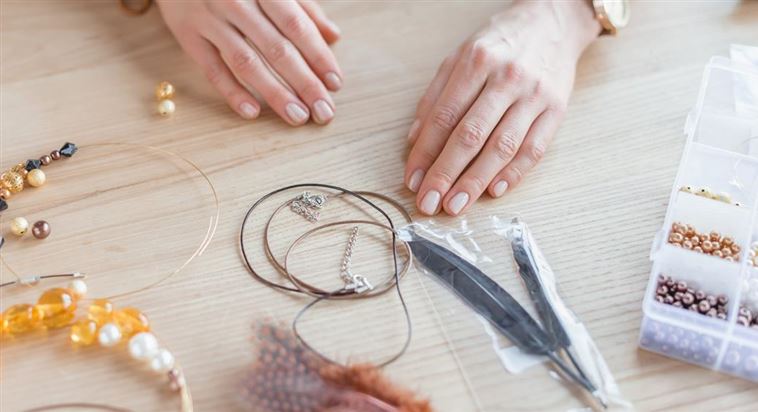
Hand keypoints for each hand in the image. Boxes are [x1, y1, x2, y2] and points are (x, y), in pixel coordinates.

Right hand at [156, 0, 341, 124]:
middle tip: (323, 112)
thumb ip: (304, 8)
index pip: (297, 26)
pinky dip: (232, 92)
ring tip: (296, 116)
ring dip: (275, 93)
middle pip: (277, 48)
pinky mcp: (187, 34)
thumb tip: (334, 36)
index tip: (335, 84)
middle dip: (304, 83)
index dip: (318, 56)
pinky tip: (252, 113)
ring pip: (246, 62)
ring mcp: (210, 18)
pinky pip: (212, 68)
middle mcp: (236, 0)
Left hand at [405, 1, 599, 214]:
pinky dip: (514, 173)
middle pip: (471, 135)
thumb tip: (414, 139)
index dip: (425, 153)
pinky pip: (535, 148)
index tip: (413, 180)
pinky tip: (494, 191)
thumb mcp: (459, 56)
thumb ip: (436, 96)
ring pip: (502, 147)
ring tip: (456, 205)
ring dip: (476, 181)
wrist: (553, 21)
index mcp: (477, 62)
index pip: (444, 117)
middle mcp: (507, 78)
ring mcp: (535, 95)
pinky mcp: (557, 109)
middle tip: (429, 203)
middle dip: (446, 174)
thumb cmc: (500, 42)